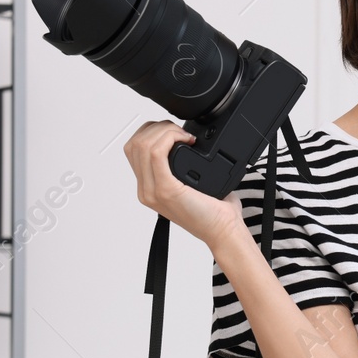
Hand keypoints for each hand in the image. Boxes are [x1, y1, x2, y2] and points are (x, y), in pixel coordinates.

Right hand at [123, 120, 244, 248]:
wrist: (223, 230)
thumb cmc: (213, 211)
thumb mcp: (191, 184)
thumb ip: (181, 167)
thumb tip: (187, 142)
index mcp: (150, 188)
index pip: (134, 150)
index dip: (151, 132)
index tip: (173, 131)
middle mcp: (147, 191)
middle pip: (134, 144)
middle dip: (156, 128)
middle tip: (178, 132)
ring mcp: (154, 191)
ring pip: (142, 145)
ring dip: (164, 131)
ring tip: (183, 136)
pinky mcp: (166, 189)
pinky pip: (156, 153)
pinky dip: (169, 138)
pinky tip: (185, 140)